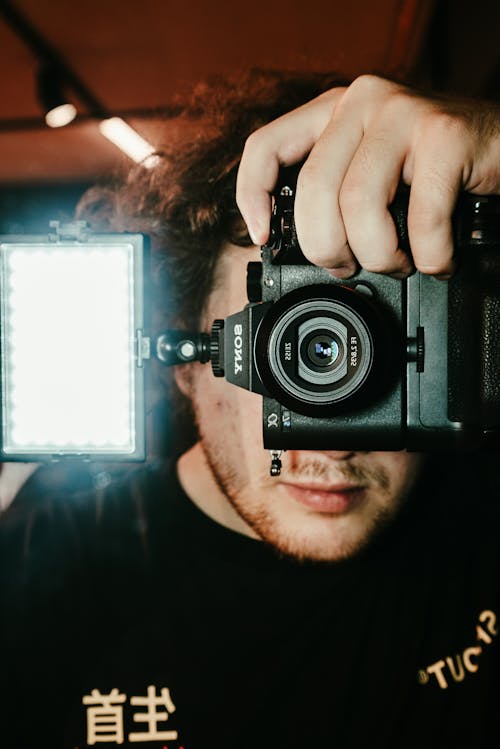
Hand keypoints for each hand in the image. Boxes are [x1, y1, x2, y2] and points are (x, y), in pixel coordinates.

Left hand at [236, 75, 499, 277]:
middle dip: (328, 248)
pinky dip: (428, 256)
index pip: (266, 146)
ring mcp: (402, 115)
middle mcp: (361, 104)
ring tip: (399, 262)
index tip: (263, 237)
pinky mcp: (444, 136)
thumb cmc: (434, 167)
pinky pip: (419, 219)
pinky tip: (436, 259)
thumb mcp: (372, 170)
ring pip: (358, 205)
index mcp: (333, 112)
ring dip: (379, 255)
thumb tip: (306, 247)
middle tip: (350, 266)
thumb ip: (336, 191)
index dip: (252, 197)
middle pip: (313, 190)